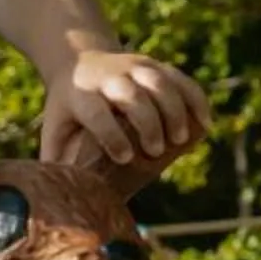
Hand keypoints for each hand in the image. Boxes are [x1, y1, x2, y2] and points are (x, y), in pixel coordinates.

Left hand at [41, 49, 210, 169]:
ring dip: (174, 109)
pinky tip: (205, 123)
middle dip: (147, 122)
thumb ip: (55, 159)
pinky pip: (180, 78)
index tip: (125, 157)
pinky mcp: (156, 65)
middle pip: (132, 94)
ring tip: (181, 139)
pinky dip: (195, 99)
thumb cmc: (69, 107)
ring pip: (159, 81)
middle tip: (156, 150)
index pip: (97, 112)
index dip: (111, 134)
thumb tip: (58, 199)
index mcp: (83, 94)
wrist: (79, 59)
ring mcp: (135, 67)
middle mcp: (110, 77)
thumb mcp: (56, 126)